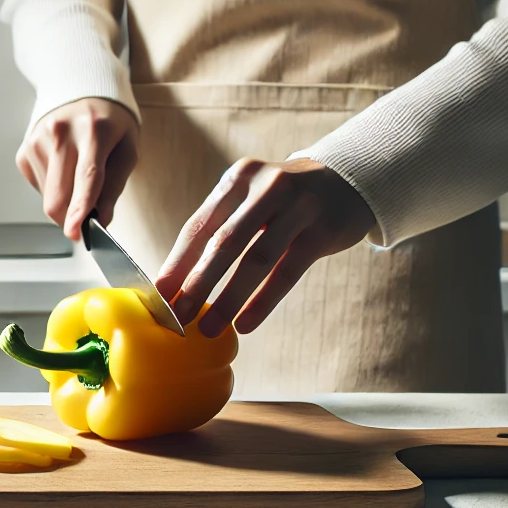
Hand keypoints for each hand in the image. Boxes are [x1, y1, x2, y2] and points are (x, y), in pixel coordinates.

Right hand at [15, 98, 138, 240]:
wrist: (81, 91)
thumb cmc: (110, 124)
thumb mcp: (126, 149)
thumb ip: (114, 186)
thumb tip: (101, 220)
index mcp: (93, 130)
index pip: (86, 176)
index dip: (80, 208)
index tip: (76, 232)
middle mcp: (60, 132)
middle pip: (59, 196)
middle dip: (71, 219)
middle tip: (85, 223)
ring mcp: (37, 140)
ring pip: (48, 197)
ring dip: (65, 200)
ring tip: (78, 175)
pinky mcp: (24, 150)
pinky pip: (39, 187)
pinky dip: (54, 188)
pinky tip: (63, 168)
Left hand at [156, 158, 375, 336]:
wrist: (349, 179)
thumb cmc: (284, 200)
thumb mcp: (251, 199)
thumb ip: (221, 229)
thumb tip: (179, 281)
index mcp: (237, 180)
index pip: (199, 226)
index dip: (177, 262)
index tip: (159, 294)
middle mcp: (266, 187)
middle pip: (224, 243)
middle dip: (197, 284)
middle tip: (177, 317)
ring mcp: (298, 206)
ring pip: (256, 259)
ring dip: (228, 298)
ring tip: (209, 328)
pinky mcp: (323, 229)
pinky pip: (288, 271)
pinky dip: (264, 300)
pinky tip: (245, 322)